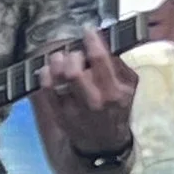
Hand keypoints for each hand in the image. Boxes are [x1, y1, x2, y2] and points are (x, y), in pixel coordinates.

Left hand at [36, 26, 137, 150]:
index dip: (91, 40)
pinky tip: (50, 70)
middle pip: (73, 69)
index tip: (87, 31)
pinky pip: (44, 89)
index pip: (100, 60)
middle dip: (73, 54)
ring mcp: (72, 109)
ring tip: (60, 58)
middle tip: (75, 53)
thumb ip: (119, 64)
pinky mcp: (57, 114)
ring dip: (56, 62)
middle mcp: (93, 101)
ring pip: (56, 78)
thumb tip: (104, 40)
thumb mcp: (129, 87)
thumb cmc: (117, 109)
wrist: (103, 143)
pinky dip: (45, 74)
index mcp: (113, 92)